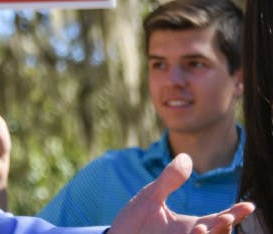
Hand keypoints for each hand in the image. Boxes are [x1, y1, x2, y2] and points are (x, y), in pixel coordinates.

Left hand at [110, 153, 253, 232]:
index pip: (218, 220)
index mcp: (190, 227)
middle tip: (226, 217)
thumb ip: (169, 179)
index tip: (249, 205)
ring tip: (204, 226)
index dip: (235, 214)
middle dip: (224, 228)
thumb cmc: (135, 221)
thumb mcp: (151, 197)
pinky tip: (194, 233)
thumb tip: (186, 156)